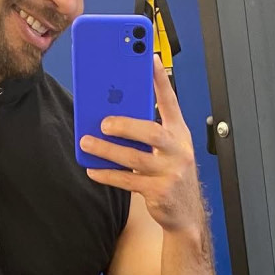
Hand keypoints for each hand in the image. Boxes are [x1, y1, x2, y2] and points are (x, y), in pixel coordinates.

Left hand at [80, 56, 204, 234]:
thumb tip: (114, 116)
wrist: (186, 215)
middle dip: (125, 125)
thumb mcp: (168, 150)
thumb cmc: (172, 176)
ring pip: (133, 157)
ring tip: (87, 142)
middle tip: (103, 122)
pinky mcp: (159, 192)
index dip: (161, 80)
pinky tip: (93, 169)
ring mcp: (170, 172)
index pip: (171, 102)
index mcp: (179, 134)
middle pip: (150, 132)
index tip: (150, 59)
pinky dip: (108, 174)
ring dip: (107, 150)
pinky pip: (127, 180)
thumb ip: (149, 133)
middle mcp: (177, 151)